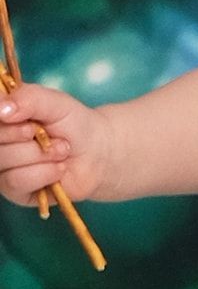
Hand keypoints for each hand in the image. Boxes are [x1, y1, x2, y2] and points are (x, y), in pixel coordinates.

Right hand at [0, 81, 114, 207]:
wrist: (97, 154)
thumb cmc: (73, 125)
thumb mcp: (54, 102)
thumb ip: (28, 98)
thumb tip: (2, 110)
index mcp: (2, 115)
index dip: (6, 121)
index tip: (30, 123)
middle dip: (27, 137)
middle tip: (50, 136)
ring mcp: (3, 166)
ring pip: (3, 161)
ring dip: (40, 155)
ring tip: (60, 151)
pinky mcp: (14, 190)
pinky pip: (16, 182)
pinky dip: (44, 173)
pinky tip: (58, 169)